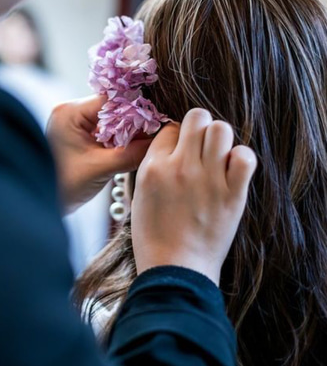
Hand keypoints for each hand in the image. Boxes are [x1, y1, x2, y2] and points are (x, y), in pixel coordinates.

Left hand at [46, 95, 152, 213]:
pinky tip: (132, 149)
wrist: (39, 206)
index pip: (112, 100)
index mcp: (69, 112)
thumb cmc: (62, 186)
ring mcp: (73, 124)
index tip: (158, 121)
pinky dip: (118, 141)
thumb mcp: (99, 169)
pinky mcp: (76, 137)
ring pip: (111, 122)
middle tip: (156, 134)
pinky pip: (104, 133)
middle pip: (113, 109)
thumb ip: (130, 154)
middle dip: (135, 122)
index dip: (137, 109)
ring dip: (128, 133)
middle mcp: (70, 112)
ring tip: (147, 143)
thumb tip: (159, 142)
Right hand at [130, 108, 256, 284]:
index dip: (176, 136)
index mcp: (153, 168)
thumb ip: (151, 168)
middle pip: (197, 117)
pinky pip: (245, 156)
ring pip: (221, 129)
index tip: (179, 150)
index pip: (170, 128)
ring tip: (217, 157)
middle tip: (200, 146)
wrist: (175, 268)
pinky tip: (233, 170)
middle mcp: (180, 168)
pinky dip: (241, 158)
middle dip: (199, 127)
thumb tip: (167, 147)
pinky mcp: (232, 195)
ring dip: (220, 139)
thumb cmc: (153, 237)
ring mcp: (208, 180)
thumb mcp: (139, 196)